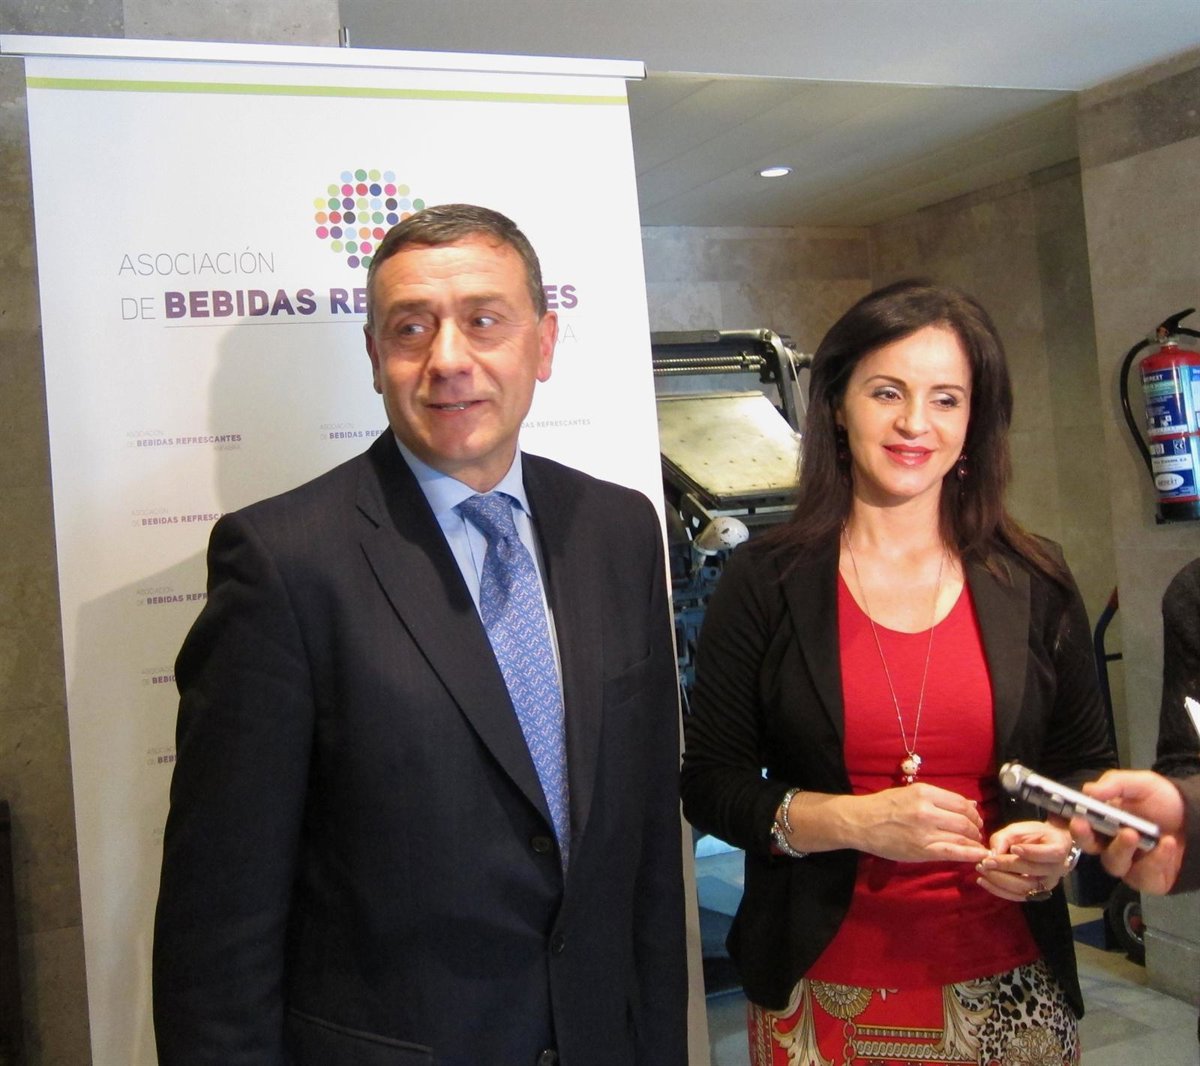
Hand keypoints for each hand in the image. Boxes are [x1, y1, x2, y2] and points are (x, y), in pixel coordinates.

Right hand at [848, 783, 987, 863]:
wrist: (860, 822)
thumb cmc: (883, 806)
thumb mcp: (910, 793)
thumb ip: (938, 798)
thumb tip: (970, 803)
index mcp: (924, 792)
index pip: (961, 802)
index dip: (973, 812)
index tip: (974, 818)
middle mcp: (927, 810)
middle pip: (965, 820)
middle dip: (976, 828)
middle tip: (976, 833)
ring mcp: (925, 832)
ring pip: (962, 836)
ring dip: (974, 841)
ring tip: (976, 844)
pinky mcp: (922, 850)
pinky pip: (953, 852)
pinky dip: (970, 854)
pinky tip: (979, 855)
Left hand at [976, 820, 1073, 901]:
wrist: (1047, 847)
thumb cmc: (1034, 835)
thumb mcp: (1020, 829)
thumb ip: (1005, 838)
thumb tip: (992, 854)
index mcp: (1058, 850)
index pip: (1046, 854)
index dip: (1029, 852)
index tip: (1013, 847)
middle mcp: (1056, 871)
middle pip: (1032, 873)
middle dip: (1006, 867)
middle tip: (985, 862)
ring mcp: (1047, 885)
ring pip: (1024, 888)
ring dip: (1000, 881)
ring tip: (982, 871)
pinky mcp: (1036, 893)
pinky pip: (1017, 896)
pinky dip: (999, 890)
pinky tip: (983, 881)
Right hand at [1070, 770, 1185, 895]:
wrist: (1198, 820)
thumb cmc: (1164, 801)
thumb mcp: (1142, 784)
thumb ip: (1115, 784)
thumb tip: (1088, 790)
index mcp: (1101, 819)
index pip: (1076, 823)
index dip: (1062, 822)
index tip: (1061, 815)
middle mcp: (1108, 842)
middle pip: (1087, 846)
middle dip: (1083, 836)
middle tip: (1083, 824)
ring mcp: (1127, 863)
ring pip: (1113, 863)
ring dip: (1121, 848)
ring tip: (1133, 834)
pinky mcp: (1147, 879)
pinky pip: (1143, 876)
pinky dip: (1155, 860)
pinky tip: (1166, 844)